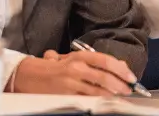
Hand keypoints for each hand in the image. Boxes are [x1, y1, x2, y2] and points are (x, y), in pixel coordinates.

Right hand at [11, 50, 135, 95]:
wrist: (28, 75)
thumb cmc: (53, 67)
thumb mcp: (74, 59)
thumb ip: (95, 62)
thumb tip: (119, 66)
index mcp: (79, 56)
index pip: (105, 60)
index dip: (121, 69)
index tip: (131, 76)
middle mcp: (75, 68)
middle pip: (104, 77)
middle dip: (120, 84)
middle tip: (129, 89)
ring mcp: (70, 83)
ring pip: (96, 90)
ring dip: (111, 94)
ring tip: (120, 96)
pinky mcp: (64, 95)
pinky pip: (86, 99)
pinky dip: (98, 101)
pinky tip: (104, 101)